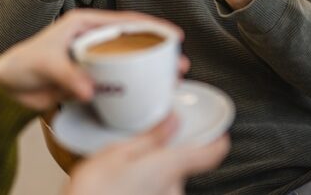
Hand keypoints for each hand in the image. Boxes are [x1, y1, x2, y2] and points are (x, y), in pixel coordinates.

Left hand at [0, 9, 183, 110]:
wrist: (5, 89)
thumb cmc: (21, 65)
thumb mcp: (45, 65)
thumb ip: (68, 75)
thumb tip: (90, 92)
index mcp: (84, 24)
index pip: (125, 21)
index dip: (152, 26)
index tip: (174, 35)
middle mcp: (91, 39)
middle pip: (133, 42)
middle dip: (158, 52)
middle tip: (180, 65)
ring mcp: (92, 60)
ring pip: (128, 63)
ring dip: (150, 71)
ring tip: (172, 81)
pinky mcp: (89, 80)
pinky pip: (116, 82)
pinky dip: (132, 88)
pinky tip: (148, 96)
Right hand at [67, 114, 229, 194]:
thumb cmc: (93, 192)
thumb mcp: (117, 153)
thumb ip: (150, 138)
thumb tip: (171, 122)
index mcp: (169, 168)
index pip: (211, 154)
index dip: (217, 141)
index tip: (217, 132)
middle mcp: (173, 189)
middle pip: (181, 166)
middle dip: (164, 156)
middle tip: (139, 149)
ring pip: (166, 180)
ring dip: (151, 173)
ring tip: (122, 170)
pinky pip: (156, 191)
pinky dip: (144, 186)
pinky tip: (122, 185)